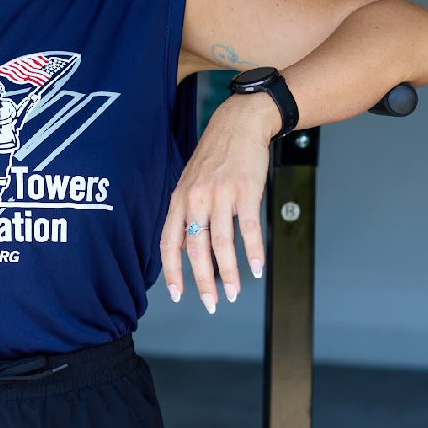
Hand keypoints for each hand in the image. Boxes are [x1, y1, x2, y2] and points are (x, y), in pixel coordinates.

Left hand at [160, 97, 273, 312]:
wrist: (239, 123)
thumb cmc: (216, 155)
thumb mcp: (190, 181)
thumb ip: (187, 212)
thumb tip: (186, 247)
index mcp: (179, 199)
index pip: (170, 243)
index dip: (171, 272)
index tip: (177, 295)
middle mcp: (196, 199)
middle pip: (196, 249)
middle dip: (202, 282)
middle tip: (211, 303)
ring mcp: (220, 195)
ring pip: (221, 244)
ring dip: (229, 273)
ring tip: (235, 292)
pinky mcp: (245, 190)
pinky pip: (248, 228)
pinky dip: (253, 251)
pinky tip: (257, 267)